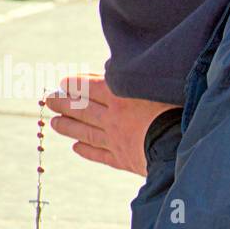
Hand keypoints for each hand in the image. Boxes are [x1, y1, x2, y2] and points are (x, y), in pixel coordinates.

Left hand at [45, 75, 177, 175]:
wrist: (179, 147)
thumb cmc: (176, 112)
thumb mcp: (157, 87)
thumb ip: (136, 79)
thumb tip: (115, 67)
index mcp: (120, 98)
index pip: (90, 88)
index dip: (75, 84)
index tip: (63, 83)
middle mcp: (113, 119)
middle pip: (83, 110)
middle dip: (64, 104)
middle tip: (49, 100)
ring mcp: (116, 141)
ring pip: (86, 133)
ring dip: (68, 127)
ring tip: (54, 123)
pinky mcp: (124, 160)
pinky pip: (100, 155)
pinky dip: (87, 151)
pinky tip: (77, 148)